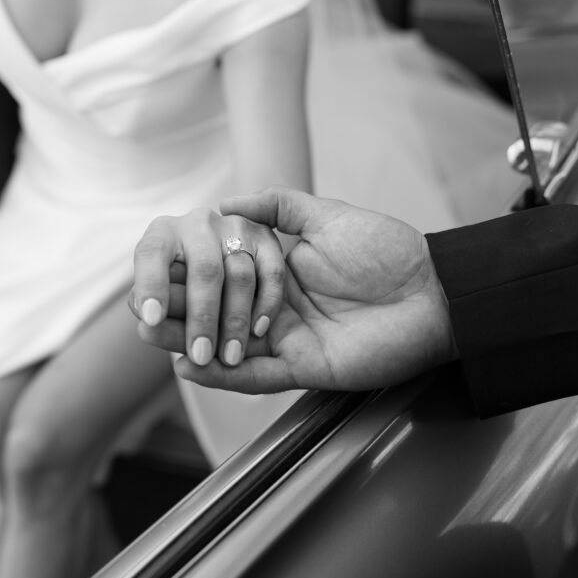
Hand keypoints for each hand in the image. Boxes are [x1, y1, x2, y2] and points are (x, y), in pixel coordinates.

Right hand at [133, 187, 457, 393]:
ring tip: (151, 337)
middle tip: (141, 309)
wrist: (436, 295)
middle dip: (178, 311)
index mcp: (278, 269)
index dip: (187, 274)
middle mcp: (276, 305)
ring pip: (227, 345)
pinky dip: (222, 376)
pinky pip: (255, 377)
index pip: (220, 273)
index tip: (154, 270)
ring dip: (189, 343)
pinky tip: (189, 367)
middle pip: (216, 311)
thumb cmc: (387, 251)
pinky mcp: (304, 368)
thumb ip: (278, 206)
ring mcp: (288, 339)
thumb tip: (224, 200)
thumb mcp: (328, 215)